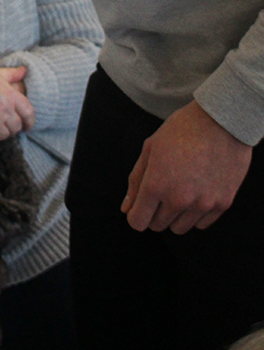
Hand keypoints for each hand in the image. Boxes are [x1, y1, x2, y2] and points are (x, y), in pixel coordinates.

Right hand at [0, 64, 34, 147]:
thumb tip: (24, 71)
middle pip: (16, 126)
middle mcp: (4, 109)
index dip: (30, 121)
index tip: (27, 124)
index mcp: (9, 94)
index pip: (28, 112)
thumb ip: (9, 74)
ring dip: (1, 133)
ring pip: (5, 135)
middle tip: (6, 124)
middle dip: (13, 127)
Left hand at [121, 100, 252, 233]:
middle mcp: (179, 199)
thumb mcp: (151, 148)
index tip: (140, 205)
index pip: (138, 222)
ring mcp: (203, 204)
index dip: (135, 214)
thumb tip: (126, 208)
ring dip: (174, 215)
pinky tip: (197, 191)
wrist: (222, 121)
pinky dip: (195, 214)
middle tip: (162, 189)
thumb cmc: (182, 130)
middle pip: (157, 225)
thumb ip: (136, 180)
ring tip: (180, 189)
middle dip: (154, 212)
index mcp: (156, 184)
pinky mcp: (223, 204)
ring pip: (180, 228)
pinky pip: (201, 223)